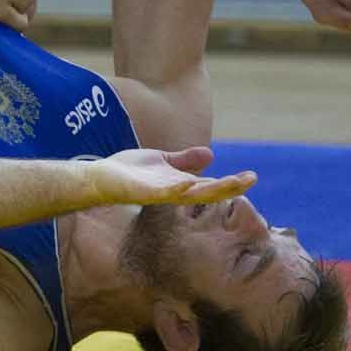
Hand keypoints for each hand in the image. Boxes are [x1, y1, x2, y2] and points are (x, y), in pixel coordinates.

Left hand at [88, 146, 256, 205]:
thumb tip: (211, 155)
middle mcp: (173, 191)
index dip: (231, 183)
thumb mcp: (161, 160)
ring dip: (211, 189)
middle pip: (207, 192)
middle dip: (229, 187)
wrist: (98, 177)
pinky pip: (162, 194)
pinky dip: (176, 189)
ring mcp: (158, 193)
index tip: (252, 176)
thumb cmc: (128, 171)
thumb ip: (184, 160)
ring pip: (190, 195)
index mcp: (179, 183)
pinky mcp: (142, 192)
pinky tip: (188, 183)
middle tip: (251, 180)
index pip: (211, 185)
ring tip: (232, 183)